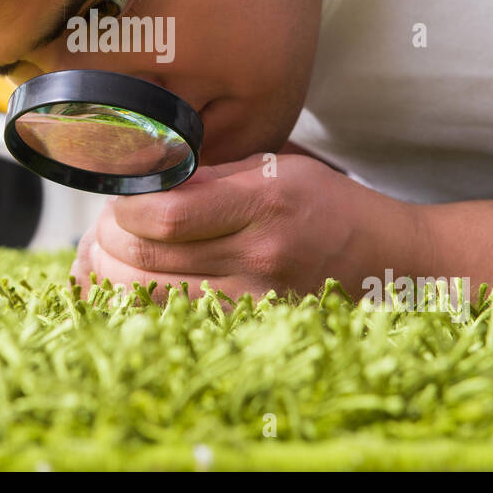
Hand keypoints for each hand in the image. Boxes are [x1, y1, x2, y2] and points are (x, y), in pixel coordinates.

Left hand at [67, 152, 420, 304]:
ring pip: (154, 298)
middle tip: (103, 227)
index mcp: (263, 203)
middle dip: (109, 241)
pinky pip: (177, 321)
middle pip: (150, 259)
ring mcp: (256, 299)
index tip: (117, 199)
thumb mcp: (276, 167)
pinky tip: (128, 289)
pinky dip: (141, 306)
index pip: (165, 216)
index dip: (124, 209)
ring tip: (108, 254)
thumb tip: (144, 179)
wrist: (389, 258)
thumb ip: (210, 176)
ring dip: (115, 277)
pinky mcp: (253, 325)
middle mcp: (259, 255)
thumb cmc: (328, 203)